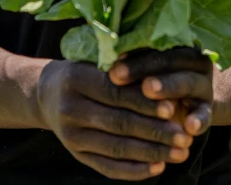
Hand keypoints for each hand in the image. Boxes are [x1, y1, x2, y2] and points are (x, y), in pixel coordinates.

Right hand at [36, 59, 194, 180]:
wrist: (46, 93)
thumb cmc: (82, 70)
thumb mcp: (95, 60)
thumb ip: (123, 67)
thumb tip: (162, 76)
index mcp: (75, 79)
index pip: (115, 93)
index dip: (144, 102)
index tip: (173, 107)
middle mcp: (70, 108)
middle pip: (118, 123)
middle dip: (155, 132)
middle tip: (184, 136)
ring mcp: (70, 135)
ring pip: (116, 148)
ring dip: (151, 153)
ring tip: (179, 153)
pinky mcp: (75, 154)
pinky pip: (107, 167)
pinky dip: (134, 170)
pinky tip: (158, 167)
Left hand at [108, 47, 214, 136]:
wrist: (193, 98)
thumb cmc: (158, 76)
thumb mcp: (149, 65)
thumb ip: (132, 57)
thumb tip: (101, 53)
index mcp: (177, 42)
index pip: (153, 44)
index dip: (130, 54)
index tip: (109, 64)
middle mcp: (193, 60)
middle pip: (168, 60)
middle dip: (141, 69)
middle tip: (117, 75)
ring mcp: (203, 84)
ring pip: (186, 83)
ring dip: (167, 87)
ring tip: (149, 91)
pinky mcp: (208, 109)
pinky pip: (205, 114)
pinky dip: (199, 121)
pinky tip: (189, 127)